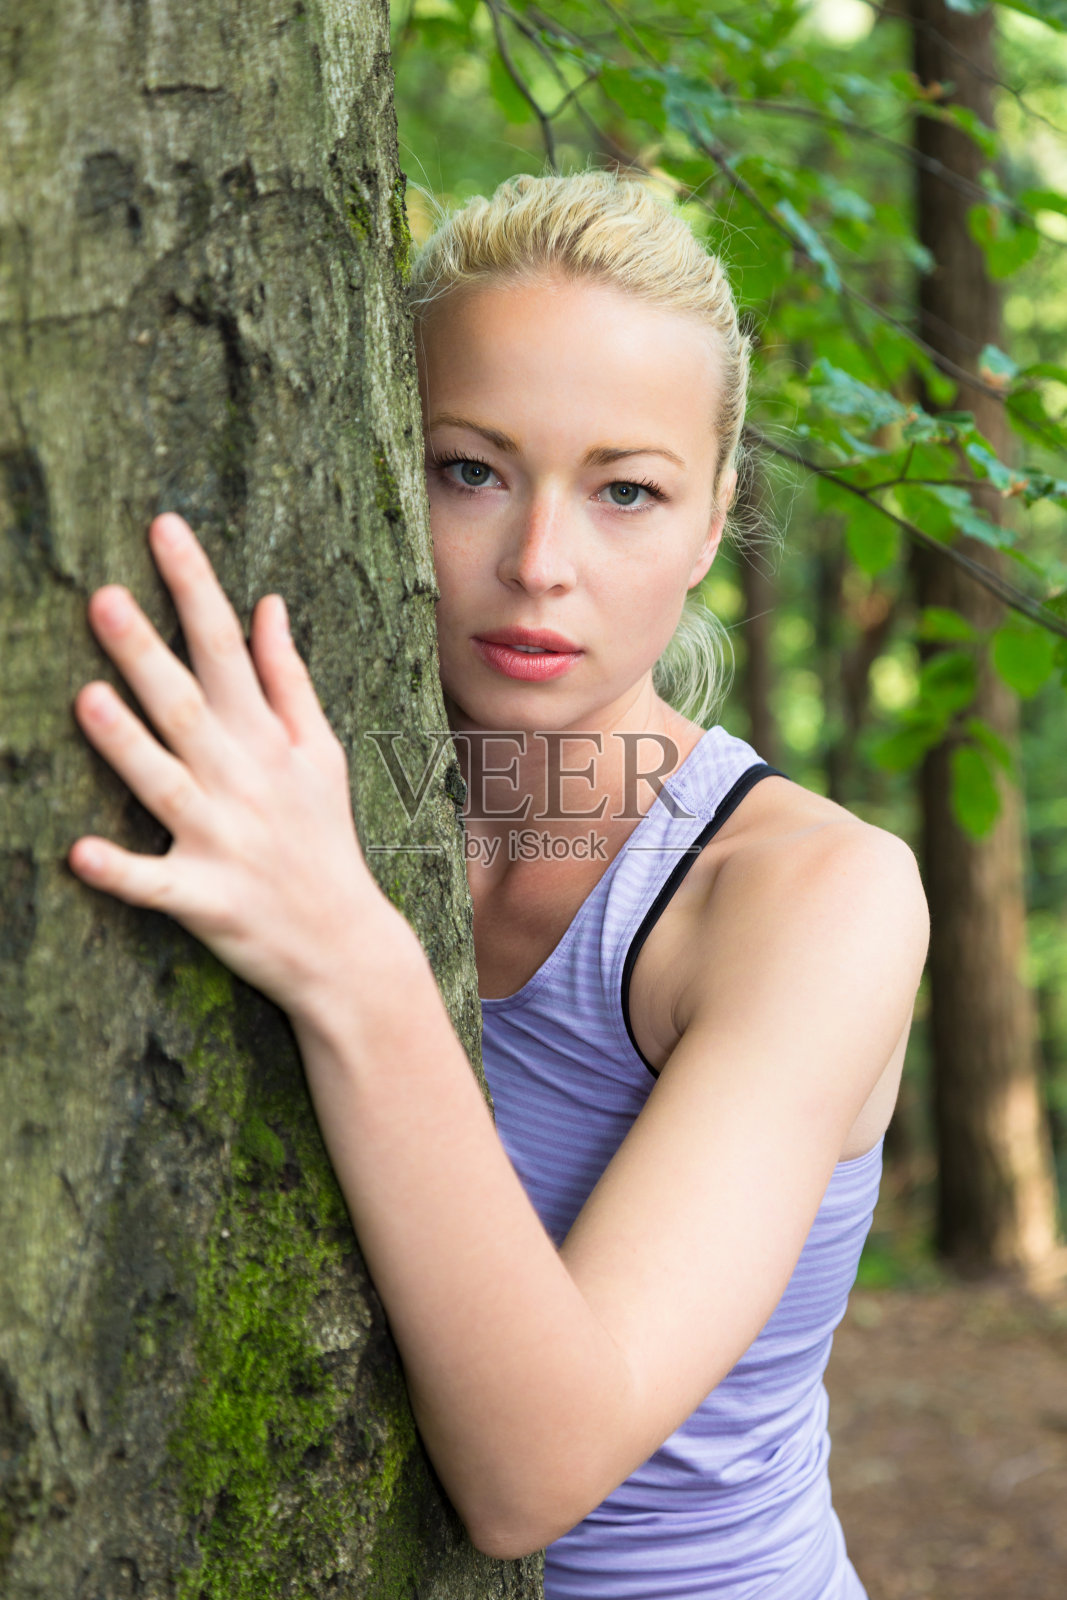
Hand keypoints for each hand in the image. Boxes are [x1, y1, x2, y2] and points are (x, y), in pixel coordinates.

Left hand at [69, 513, 402, 1023]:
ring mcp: (222, 840)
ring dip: (127, 745)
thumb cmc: (324, 839)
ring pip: (165, 785)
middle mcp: (242, 781)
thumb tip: (267, 604)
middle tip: (101, 597)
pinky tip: (80, 854)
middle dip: (145, 652)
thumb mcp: (321, 752)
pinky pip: (156, 885)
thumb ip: (289, 679)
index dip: (194, 587)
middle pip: (187, 706)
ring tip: (86, 700)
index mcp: (267, 741)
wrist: (345, 946)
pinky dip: (121, 871)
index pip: (227, 648)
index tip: (162, 528)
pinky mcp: (204, 899)